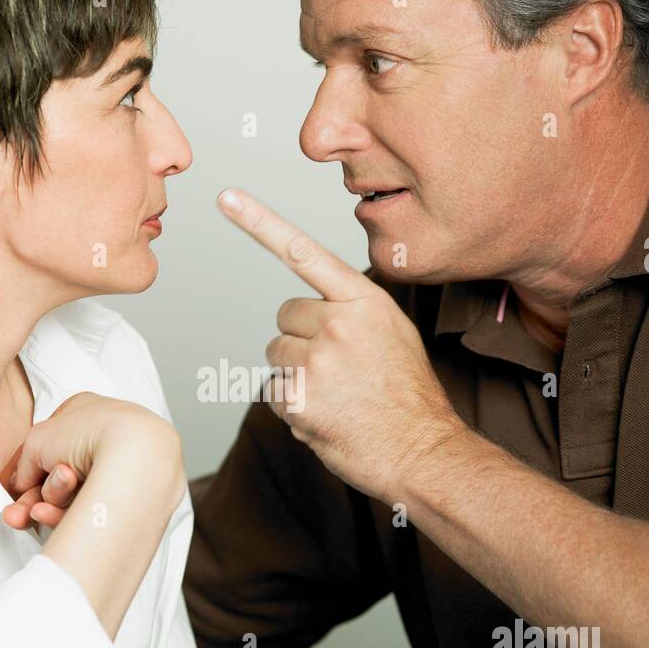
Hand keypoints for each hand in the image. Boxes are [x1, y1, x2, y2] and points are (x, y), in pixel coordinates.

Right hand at [0, 391, 183, 531]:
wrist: (136, 457)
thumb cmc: (89, 435)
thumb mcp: (36, 442)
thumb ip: (23, 465)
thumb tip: (19, 487)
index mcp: (85, 411)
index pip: (49, 444)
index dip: (28, 471)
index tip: (14, 493)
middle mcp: (105, 436)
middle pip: (59, 474)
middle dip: (34, 498)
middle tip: (14, 516)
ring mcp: (120, 466)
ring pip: (73, 493)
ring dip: (52, 500)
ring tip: (45, 503)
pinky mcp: (130, 495)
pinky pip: (91, 508)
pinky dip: (69, 514)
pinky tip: (51, 516)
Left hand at [216, 187, 464, 504]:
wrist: (421, 451)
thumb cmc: (408, 397)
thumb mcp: (394, 334)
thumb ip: (353, 311)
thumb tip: (313, 310)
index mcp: (364, 301)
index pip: (303, 252)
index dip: (260, 222)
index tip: (227, 197)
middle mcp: (338, 323)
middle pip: (284, 315)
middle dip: (301, 339)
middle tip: (338, 369)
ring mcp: (316, 361)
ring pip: (276, 354)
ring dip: (296, 375)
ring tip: (336, 394)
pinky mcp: (298, 397)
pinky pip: (272, 391)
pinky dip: (292, 406)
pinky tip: (326, 415)